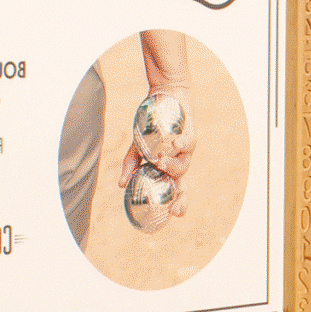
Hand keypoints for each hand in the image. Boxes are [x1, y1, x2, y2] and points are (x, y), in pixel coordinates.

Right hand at [122, 33, 195, 217]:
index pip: (176, 189)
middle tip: (175, 208)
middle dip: (181, 197)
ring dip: (170, 166)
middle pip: (184, 182)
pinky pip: (186, 143)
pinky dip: (179, 146)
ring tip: (158, 161)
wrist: (164, 96)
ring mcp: (186, 148)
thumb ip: (131, 165)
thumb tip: (121, 185)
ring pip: (183, 165)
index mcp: (170, 166)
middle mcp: (180, 160)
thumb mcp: (139, 145)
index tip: (175, 215)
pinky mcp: (190, 133)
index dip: (179, 203)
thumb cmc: (151, 124)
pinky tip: (171, 145)